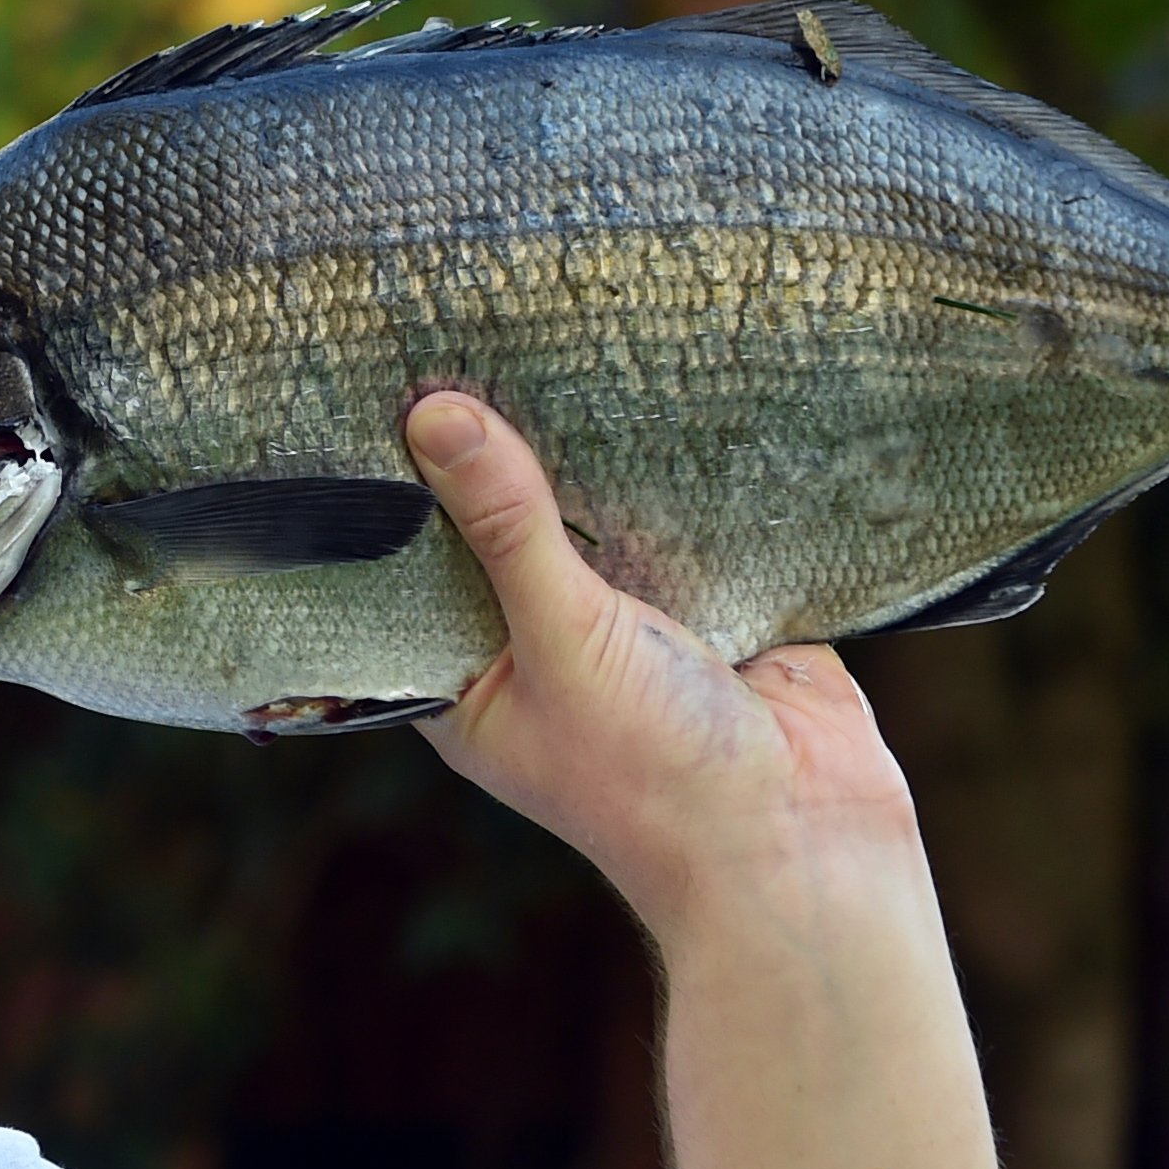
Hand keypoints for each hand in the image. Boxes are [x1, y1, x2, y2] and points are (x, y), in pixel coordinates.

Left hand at [400, 395, 1023, 1168]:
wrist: (805, 844)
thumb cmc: (655, 778)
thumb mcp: (563, 638)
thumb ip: (506, 526)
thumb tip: (434, 416)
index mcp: (461, 673)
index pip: (401, 564)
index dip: (386, 487)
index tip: (363, 385)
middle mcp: (532, 642)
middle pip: (493, 524)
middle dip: (488, 449)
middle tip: (450, 326)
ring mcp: (621, 620)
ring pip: (586, 513)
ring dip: (580, 451)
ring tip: (538, 325)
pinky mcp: (706, 599)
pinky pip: (673, 515)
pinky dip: (667, 469)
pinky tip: (651, 379)